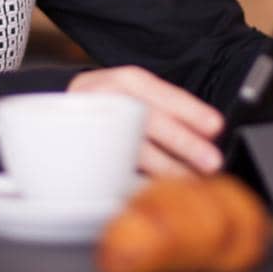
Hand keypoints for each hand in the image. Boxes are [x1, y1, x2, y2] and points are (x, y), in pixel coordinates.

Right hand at [67, 66, 225, 177]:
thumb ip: (166, 110)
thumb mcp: (135, 99)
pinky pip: (112, 168)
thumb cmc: (111, 110)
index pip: (160, 92)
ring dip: (165, 168)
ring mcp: (88, 125)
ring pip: (129, 147)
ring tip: (190, 181)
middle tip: (211, 161)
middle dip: (183, 142)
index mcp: (123, 82)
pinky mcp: (79, 152)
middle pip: (146, 118)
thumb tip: (208, 135)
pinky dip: (139, 181)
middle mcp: (103, 98)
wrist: (55, 117)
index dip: (189, 109)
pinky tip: (158, 190)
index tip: (216, 126)